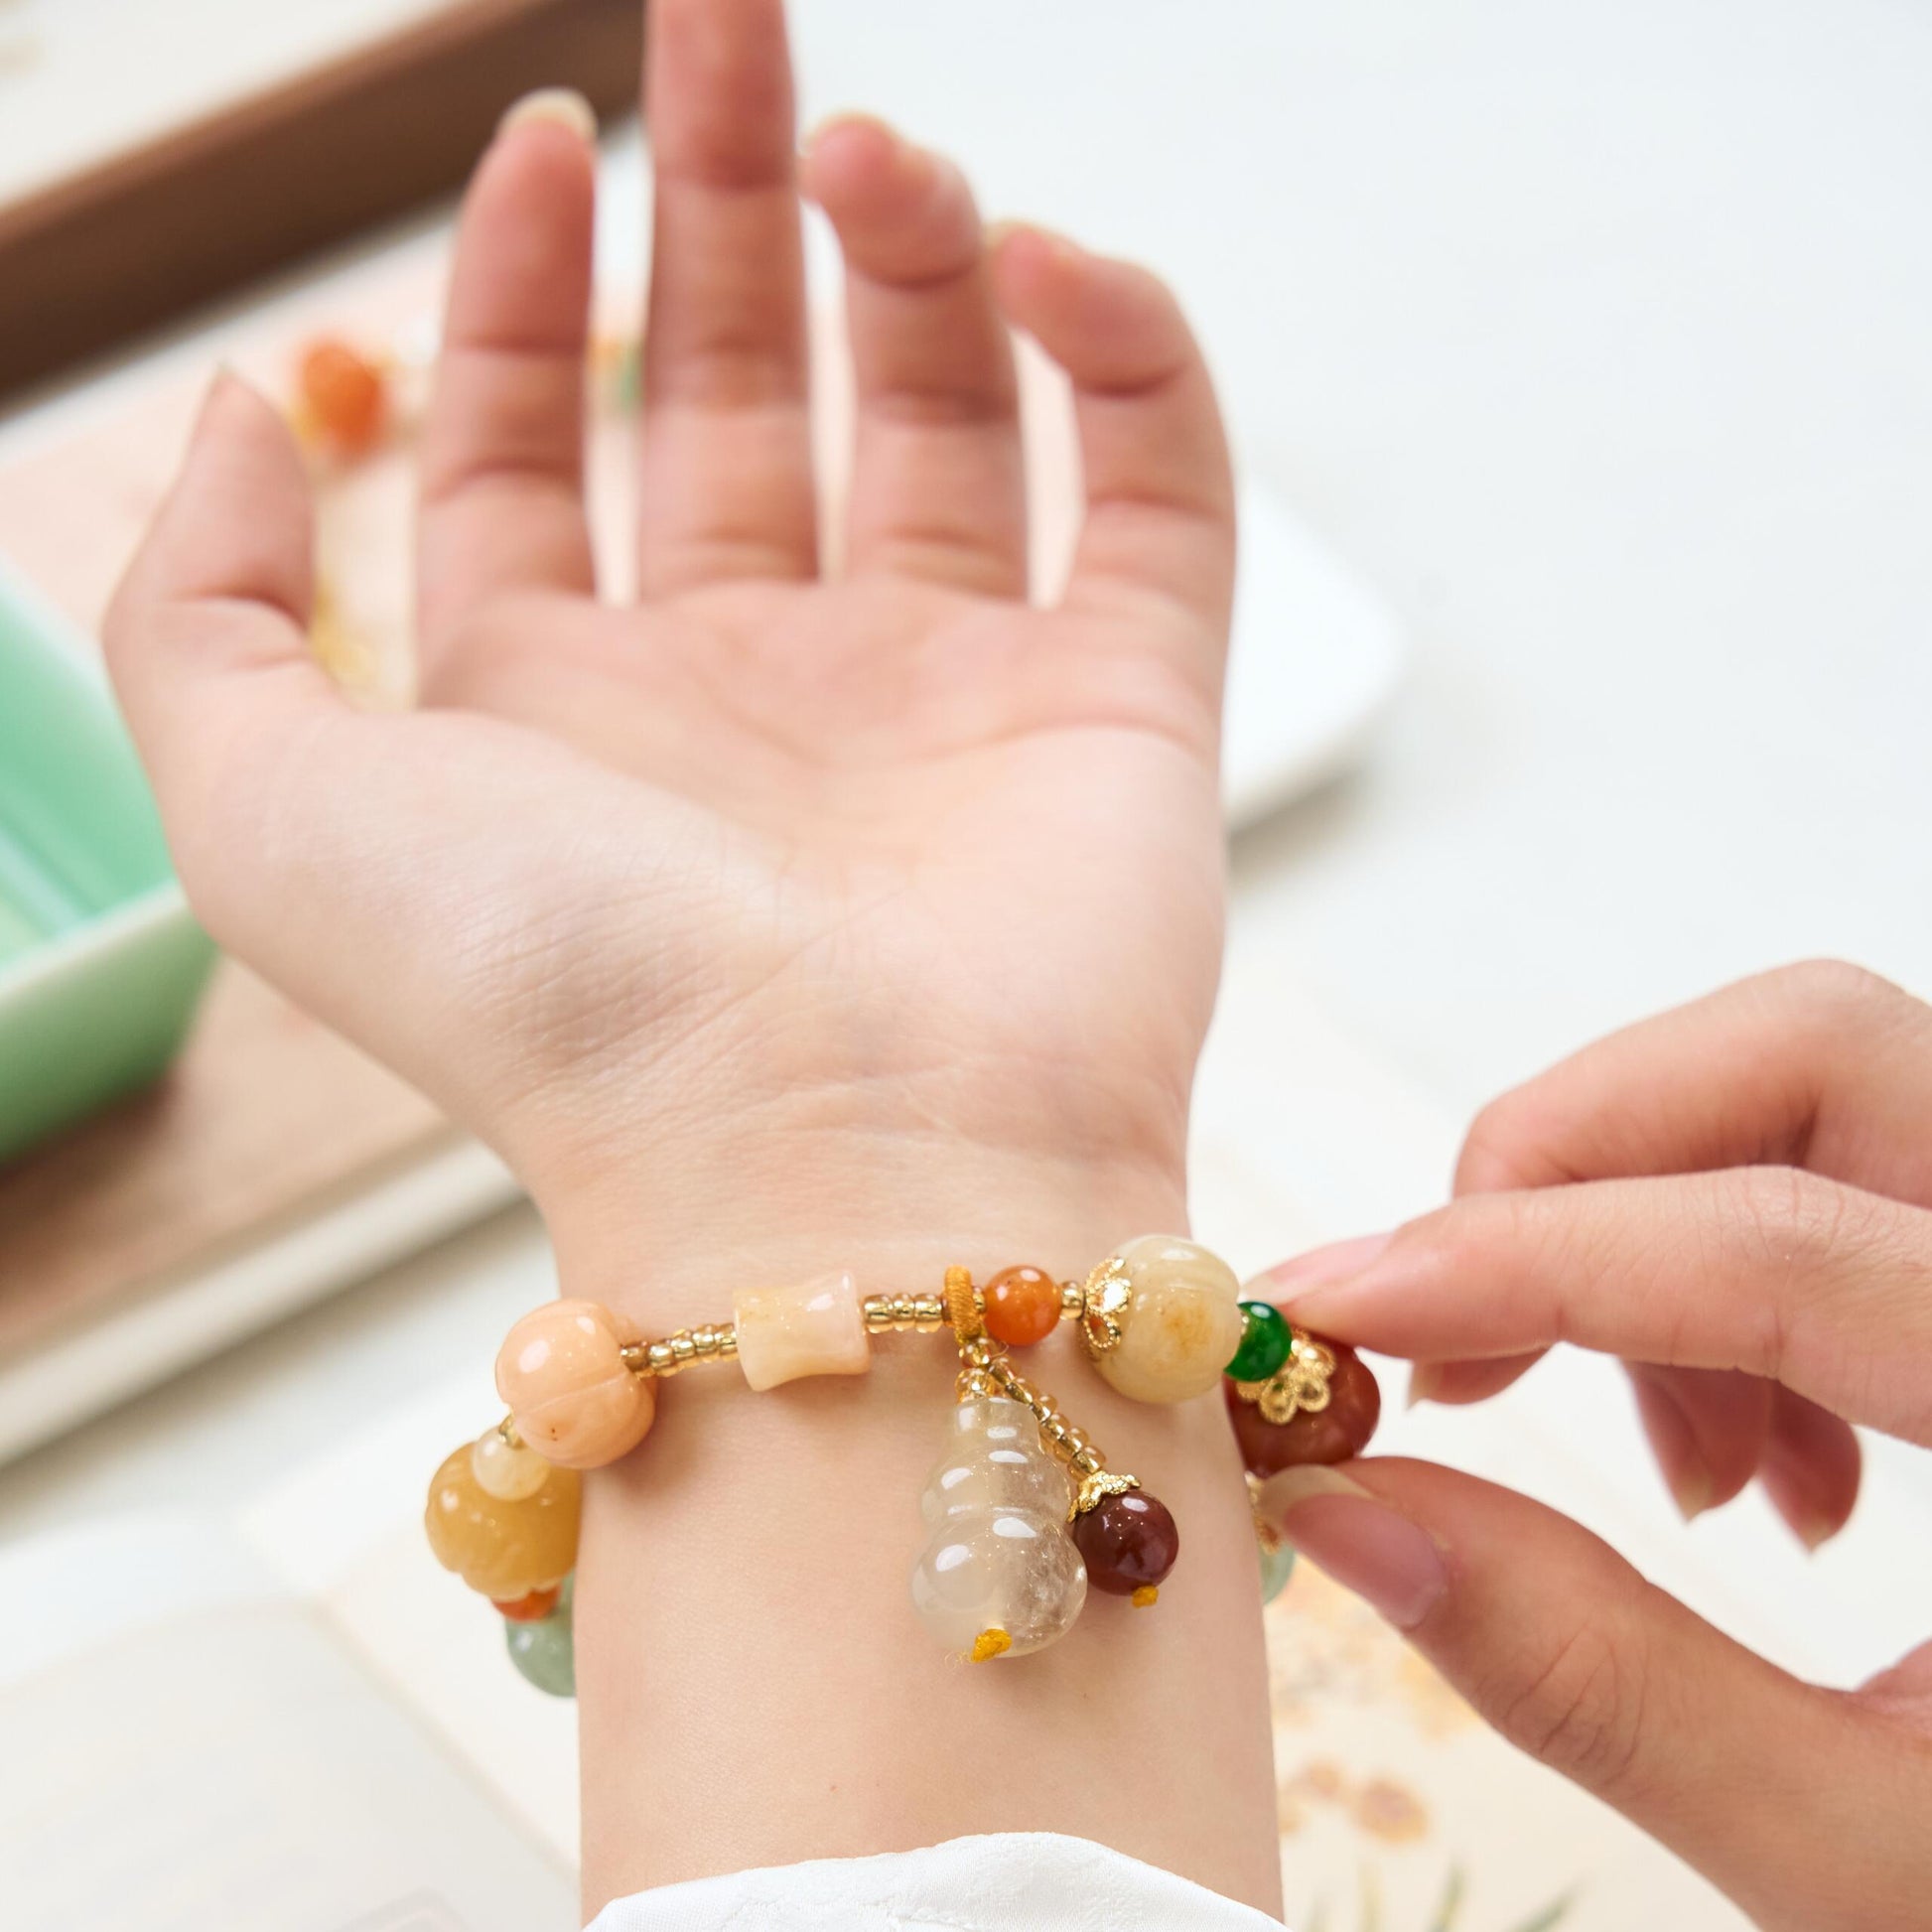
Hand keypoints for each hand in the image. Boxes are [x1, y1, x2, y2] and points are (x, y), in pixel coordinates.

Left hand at [104, 4, 1281, 1911]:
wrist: (831, 1175)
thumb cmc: (557, 1009)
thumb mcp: (267, 809)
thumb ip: (202, 603)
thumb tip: (256, 406)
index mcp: (578, 703)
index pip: (551, 443)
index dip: (534, 284)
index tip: (544, 139)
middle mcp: (767, 687)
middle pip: (753, 384)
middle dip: (733, 192)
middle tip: (732, 10)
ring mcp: (961, 692)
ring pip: (954, 408)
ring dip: (917, 246)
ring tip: (870, 142)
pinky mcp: (1129, 705)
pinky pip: (1157, 485)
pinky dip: (1122, 349)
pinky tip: (1045, 257)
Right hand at [1256, 962, 1931, 1931]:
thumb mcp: (1876, 1864)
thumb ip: (1602, 1682)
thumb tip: (1353, 1513)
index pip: (1775, 1244)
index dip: (1516, 1261)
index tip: (1331, 1311)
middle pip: (1803, 1049)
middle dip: (1569, 1161)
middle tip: (1457, 1343)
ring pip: (1805, 1082)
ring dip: (1640, 1225)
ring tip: (1667, 1475)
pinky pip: (1846, 1161)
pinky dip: (1720, 1264)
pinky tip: (1753, 1467)